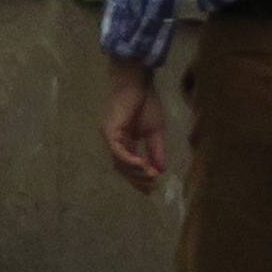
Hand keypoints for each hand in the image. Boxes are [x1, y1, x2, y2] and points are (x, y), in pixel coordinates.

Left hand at [99, 55, 171, 193]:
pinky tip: (143, 166)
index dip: (140, 179)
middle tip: (154, 186)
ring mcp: (111, 136)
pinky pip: (118, 151)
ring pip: (119, 162)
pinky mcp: (110, 130)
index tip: (153, 188)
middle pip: (122, 168)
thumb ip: (156, 151)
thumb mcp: (155, 132)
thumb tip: (161, 170)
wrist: (138, 83)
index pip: (128, 166)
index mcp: (125, 142)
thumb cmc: (146, 102)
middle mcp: (115, 142)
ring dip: (136, 173)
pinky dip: (129, 161)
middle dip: (138, 179)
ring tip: (152, 176)